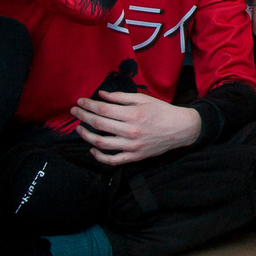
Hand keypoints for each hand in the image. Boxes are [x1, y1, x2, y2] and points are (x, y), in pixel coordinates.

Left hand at [71, 91, 202, 164]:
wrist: (180, 129)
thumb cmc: (162, 111)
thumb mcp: (143, 99)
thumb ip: (120, 97)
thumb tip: (101, 95)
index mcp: (133, 114)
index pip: (103, 110)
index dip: (88, 105)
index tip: (80, 101)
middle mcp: (130, 131)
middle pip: (99, 124)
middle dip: (83, 117)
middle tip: (74, 112)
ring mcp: (132, 146)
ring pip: (102, 143)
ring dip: (87, 135)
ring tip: (79, 129)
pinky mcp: (134, 156)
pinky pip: (112, 160)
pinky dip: (99, 156)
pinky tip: (93, 149)